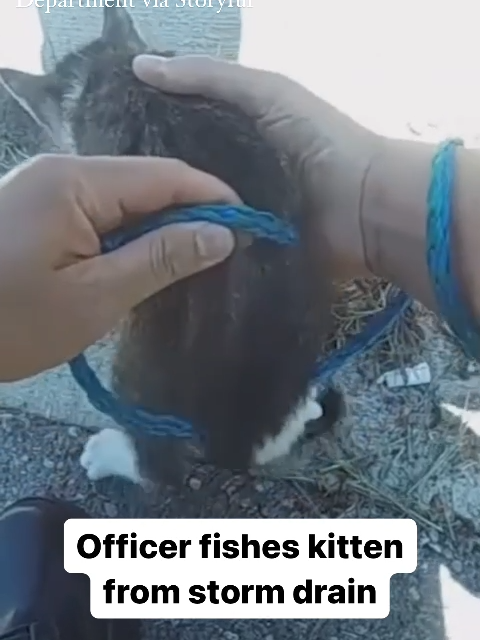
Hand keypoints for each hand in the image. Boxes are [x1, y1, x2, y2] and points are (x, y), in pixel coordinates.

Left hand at [0, 154, 236, 380]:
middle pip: (145, 183)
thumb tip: (221, 234)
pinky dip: (130, 237)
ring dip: (161, 228)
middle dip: (189, 214)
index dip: (212, 197)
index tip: (249, 225)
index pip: (163, 175)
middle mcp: (61, 172)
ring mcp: (47, 190)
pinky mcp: (40, 212)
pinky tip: (150, 261)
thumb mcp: (95, 297)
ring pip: (125, 200)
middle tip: (227, 251)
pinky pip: (100, 213)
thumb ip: (160, 259)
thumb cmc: (11, 323)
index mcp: (74, 182)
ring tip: (197, 260)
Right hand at [133, 54, 381, 280]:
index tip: (109, 144)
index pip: (180, 136)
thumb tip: (139, 65)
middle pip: (181, 181)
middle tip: (108, 199)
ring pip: (191, 219)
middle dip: (151, 187)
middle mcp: (232, 177)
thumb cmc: (318, 142)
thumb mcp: (266, 94)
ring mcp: (238, 219)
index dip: (147, 136)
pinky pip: (211, 252)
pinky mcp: (247, 254)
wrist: (364, 208)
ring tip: (124, 229)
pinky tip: (156, 254)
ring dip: (166, 223)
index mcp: (236, 138)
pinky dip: (191, 252)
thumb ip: (209, 78)